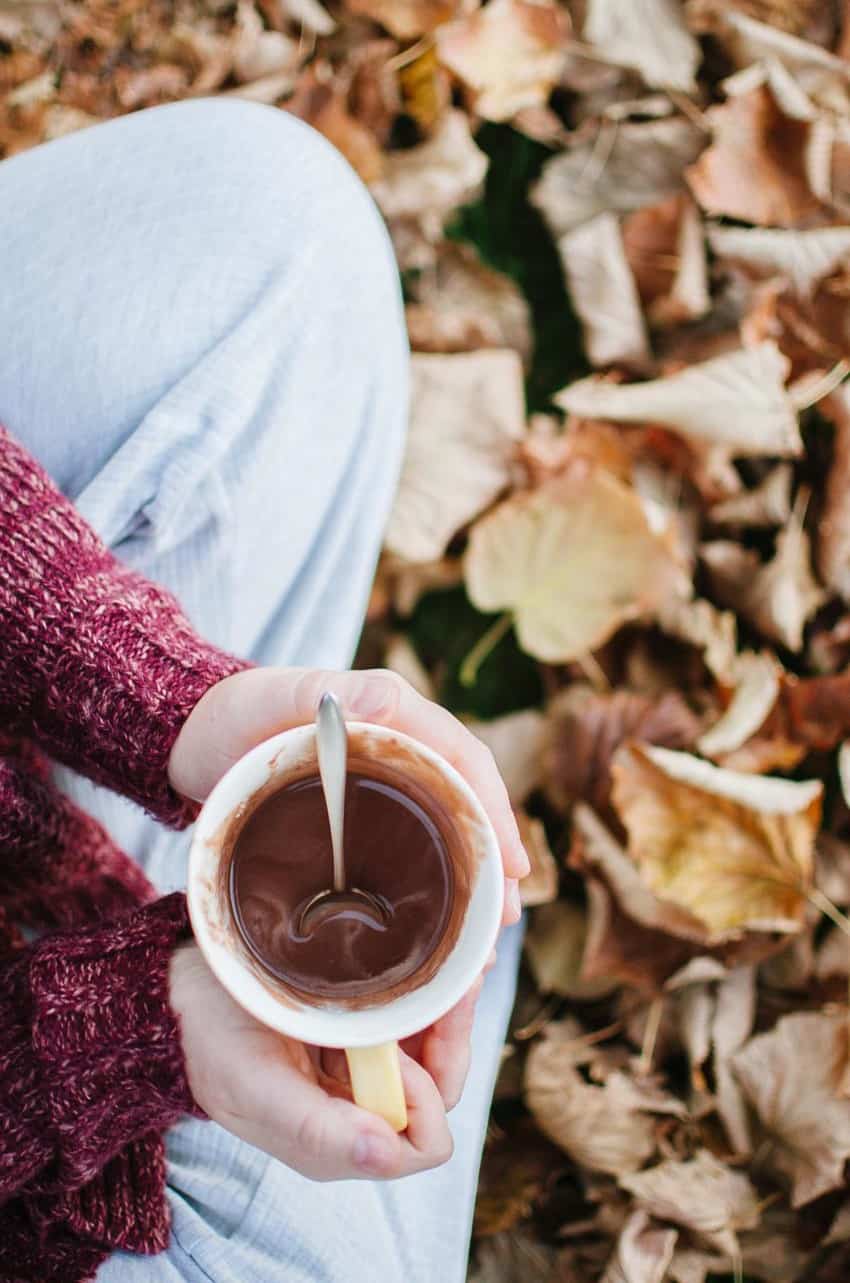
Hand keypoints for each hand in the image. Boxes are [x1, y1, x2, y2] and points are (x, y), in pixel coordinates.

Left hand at [169, 666, 529, 924]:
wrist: (191, 735)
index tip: (515, 862)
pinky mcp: (357, 812)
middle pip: (466, 800)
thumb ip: (335, 695)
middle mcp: (400, 745)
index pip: (465, 759)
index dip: (495, 809)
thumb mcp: (281, 696)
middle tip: (508, 914)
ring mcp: (381, 781)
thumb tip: (391, 702)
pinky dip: (429, 879)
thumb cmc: (234, 710)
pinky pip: (408, 842)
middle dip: (495, 854)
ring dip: (469, 874)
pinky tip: (435, 922)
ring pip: (442, 827)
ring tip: (484, 932)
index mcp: (395, 712)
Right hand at [170, 942, 459, 1180]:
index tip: (395, 1042)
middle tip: (452, 979)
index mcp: (338, 1141)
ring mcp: (359, 1070)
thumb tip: (383, 1154)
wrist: (177, 997)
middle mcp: (358, 1110)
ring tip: (451, 959)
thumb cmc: (209, 1042)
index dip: (423, 1092)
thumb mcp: (255, 1086)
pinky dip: (426, 991)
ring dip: (445, 1006)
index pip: (422, 1138)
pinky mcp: (356, 1031)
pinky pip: (411, 1019)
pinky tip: (430, 958)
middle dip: (450, 1035)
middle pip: (440, 1088)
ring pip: (432, 1048)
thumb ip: (317, 1128)